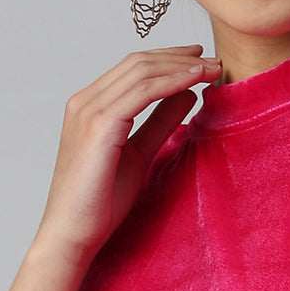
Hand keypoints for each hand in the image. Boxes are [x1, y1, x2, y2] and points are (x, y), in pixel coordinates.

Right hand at [36, 45, 220, 261]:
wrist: (73, 233)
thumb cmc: (99, 201)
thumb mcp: (139, 153)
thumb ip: (159, 122)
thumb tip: (187, 95)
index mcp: (90, 106)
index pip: (132, 68)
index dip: (170, 59)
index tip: (201, 61)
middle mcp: (85, 102)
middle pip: (138, 62)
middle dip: (181, 57)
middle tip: (216, 60)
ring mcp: (89, 111)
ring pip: (142, 72)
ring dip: (182, 66)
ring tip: (214, 69)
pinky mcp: (100, 126)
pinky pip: (143, 93)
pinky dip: (173, 82)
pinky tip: (196, 82)